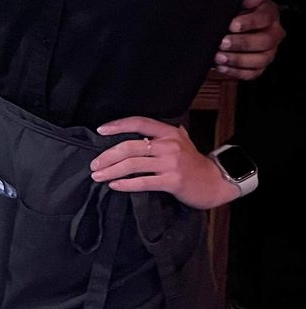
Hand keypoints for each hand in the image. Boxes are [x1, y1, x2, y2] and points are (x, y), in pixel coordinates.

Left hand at [93, 117, 236, 208]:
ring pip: (133, 164)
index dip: (118, 125)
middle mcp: (169, 145)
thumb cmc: (194, 163)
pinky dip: (125, 184)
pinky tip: (114, 185)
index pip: (138, 123)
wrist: (215, 182)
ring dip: (111, 170)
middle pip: (130, 146)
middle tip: (94, 164)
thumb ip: (162, 134)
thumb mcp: (181, 141)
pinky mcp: (172, 181)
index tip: (100, 131)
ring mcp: (171, 163)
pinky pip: (143, 182)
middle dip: (107, 156)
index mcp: (168, 132)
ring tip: (98, 176)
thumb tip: (139, 129)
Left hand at [213, 0, 283, 79]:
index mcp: (270, 15)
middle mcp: (274, 35)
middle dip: (241, 43)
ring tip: (218, 57)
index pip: (264, 18)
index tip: (232, 25)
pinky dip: (236, 72)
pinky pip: (252, 73)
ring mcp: (269, 52)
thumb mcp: (240, 1)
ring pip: (259, 60)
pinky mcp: (260, 67)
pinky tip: (221, 67)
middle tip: (221, 42)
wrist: (236, 26)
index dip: (249, 22)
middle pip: (263, 42)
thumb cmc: (237, 12)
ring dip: (237, 60)